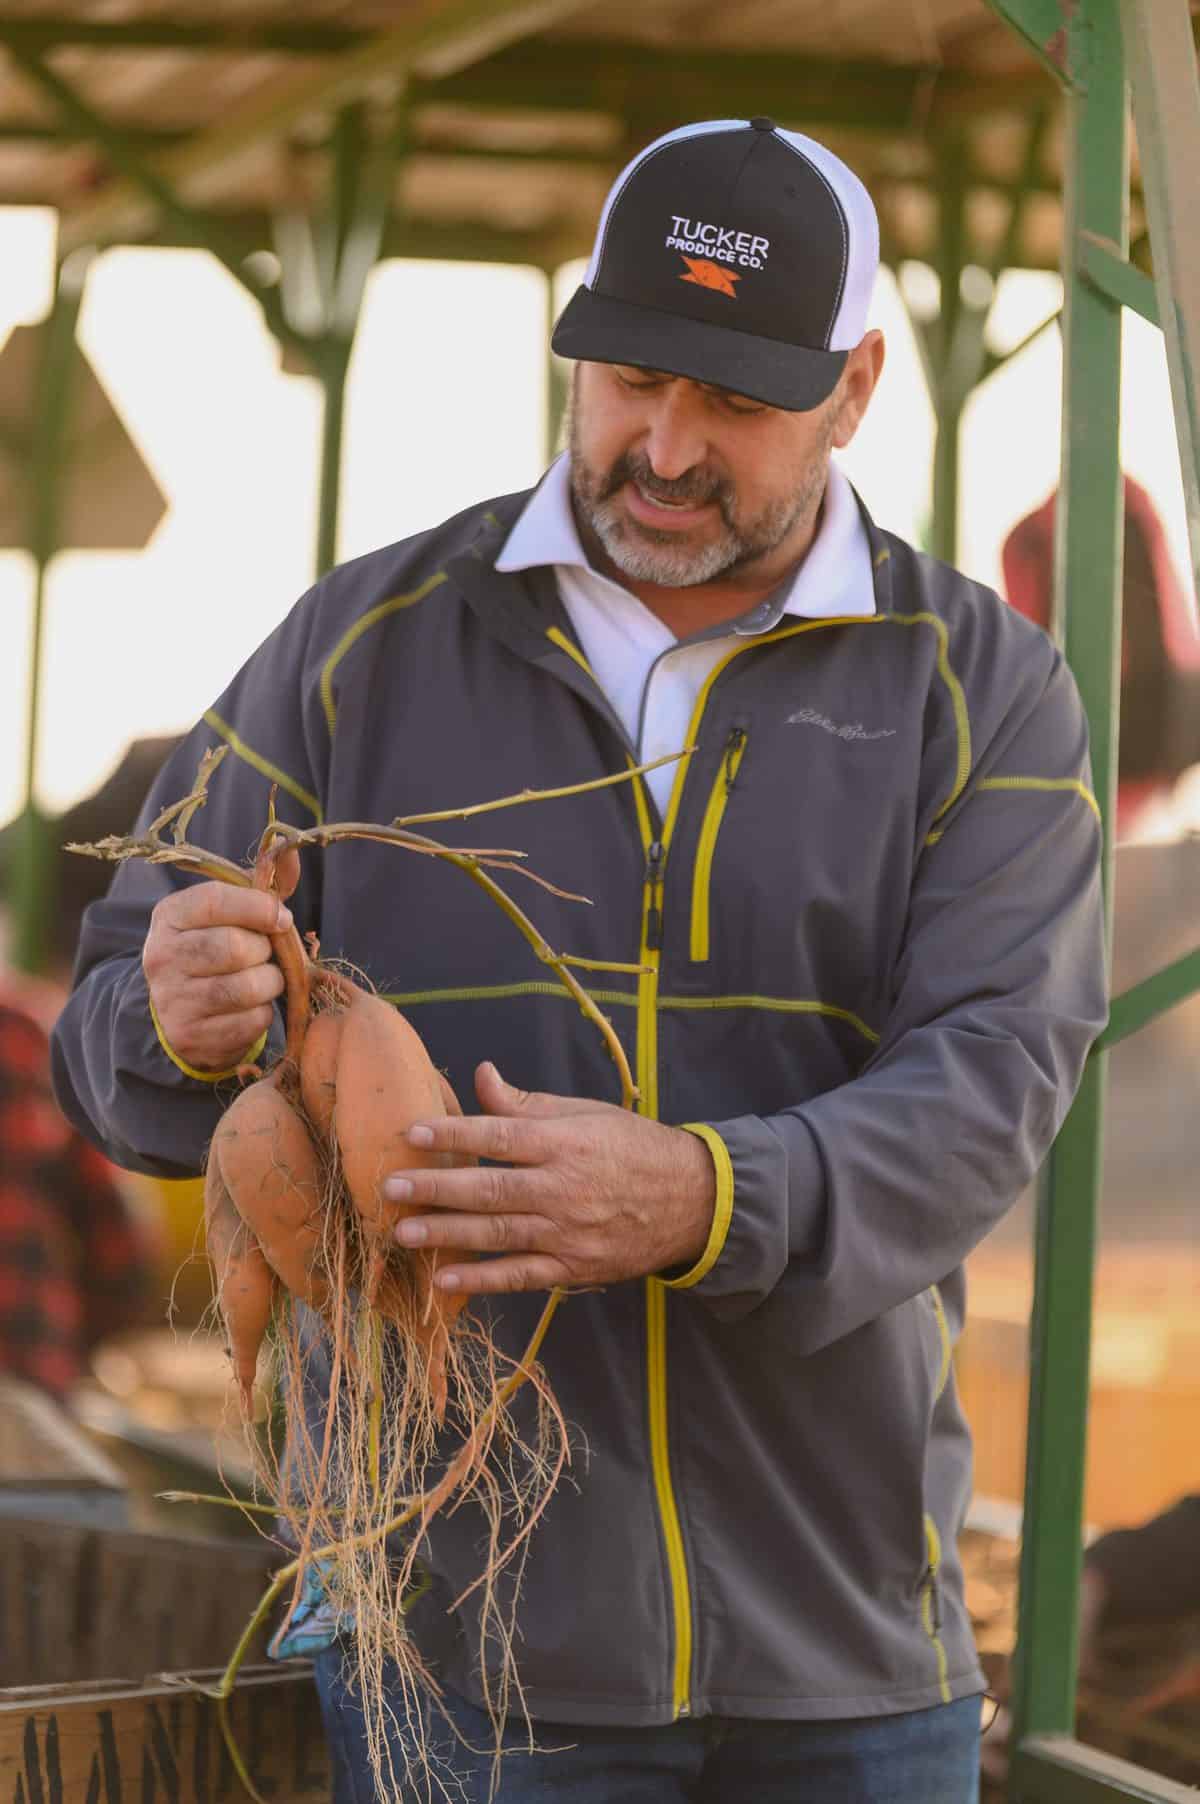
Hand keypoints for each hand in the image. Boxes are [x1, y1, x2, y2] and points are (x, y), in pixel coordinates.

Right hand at [142, 880, 290, 1070]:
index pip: (214, 900)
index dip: (258, 907)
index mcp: (169, 916)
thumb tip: (290, 853)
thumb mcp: (230, 914)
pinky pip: (251, 1021)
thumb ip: (262, 887)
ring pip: (247, 987)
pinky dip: (263, 1013)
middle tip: (264, 954)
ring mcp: (173, 1000)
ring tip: (262, 979)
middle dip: (264, 951)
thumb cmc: (216, 949)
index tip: (281, 918)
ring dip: (270, 983)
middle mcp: (162, 956)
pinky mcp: (191, 1036)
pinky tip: (250, 1006)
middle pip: (235, 947)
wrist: (181, 1011)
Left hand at [384, 1061, 717, 1295]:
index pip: (499, 1137)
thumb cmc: (632, 1147)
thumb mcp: (586, 1114)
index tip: (412, 1132)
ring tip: (402, 1231)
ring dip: (446, 1234)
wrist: (692, 1200)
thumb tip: (480, 1075)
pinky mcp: (573, 1267)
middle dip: (435, 1188)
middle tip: (389, 1187)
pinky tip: (444, 1279)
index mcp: (564, 1143)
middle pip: (489, 1189)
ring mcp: (567, 1232)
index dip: (454, 1134)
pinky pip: (521, 1275)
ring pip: (497, 1234)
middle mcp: (562, 1188)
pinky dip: (482, 1280)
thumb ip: (527, 1103)